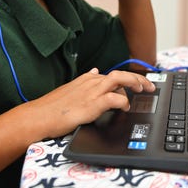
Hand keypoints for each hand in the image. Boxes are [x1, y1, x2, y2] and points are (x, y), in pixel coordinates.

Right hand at [28, 68, 154, 137]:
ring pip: (120, 80)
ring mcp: (92, 92)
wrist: (39, 116)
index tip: (139, 83)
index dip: (129, 79)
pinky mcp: (92, 104)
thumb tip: (94, 71)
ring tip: (143, 90)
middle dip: (137, 78)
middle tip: (148, 86)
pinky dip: (123, 101)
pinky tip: (125, 108)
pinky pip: (114, 98)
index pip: (113, 75)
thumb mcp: (71, 89)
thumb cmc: (52, 107)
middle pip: (120, 74)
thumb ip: (85, 81)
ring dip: (134, 83)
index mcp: (87, 78)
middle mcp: (91, 82)